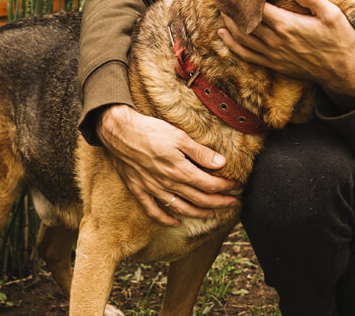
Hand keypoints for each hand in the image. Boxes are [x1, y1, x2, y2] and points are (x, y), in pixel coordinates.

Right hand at [96, 104, 238, 225]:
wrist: (119, 132)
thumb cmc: (149, 131)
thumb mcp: (179, 136)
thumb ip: (200, 153)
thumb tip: (221, 163)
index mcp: (180, 170)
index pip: (209, 184)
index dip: (224, 187)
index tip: (235, 186)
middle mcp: (168, 184)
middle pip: (199, 199)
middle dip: (218, 202)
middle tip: (232, 204)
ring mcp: (153, 189)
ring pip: (180, 207)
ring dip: (198, 213)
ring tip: (211, 214)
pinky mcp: (139, 190)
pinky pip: (154, 210)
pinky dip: (166, 219)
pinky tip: (175, 222)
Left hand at [217, 0, 354, 107]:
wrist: (342, 72)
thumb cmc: (339, 41)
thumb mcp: (332, 14)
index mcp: (287, 25)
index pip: (256, 7)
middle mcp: (275, 40)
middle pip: (244, 21)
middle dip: (231, 7)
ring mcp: (272, 54)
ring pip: (241, 37)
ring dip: (228, 23)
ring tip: (221, 8)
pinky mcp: (273, 64)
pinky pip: (246, 54)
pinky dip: (231, 44)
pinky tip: (223, 34)